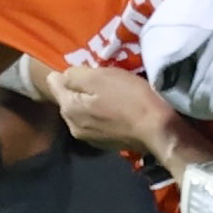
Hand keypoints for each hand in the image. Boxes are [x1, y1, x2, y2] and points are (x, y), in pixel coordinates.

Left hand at [49, 63, 179, 155]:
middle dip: (79, 89)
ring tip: (109, 93)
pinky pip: (96, 123)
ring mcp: (89, 139)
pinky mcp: (105, 144)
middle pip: (68, 100)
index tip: (83, 68)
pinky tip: (116, 110)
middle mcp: (73, 127)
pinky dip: (101, 114)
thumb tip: (59, 76)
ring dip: (90, 102)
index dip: (66, 73)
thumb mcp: (99, 77)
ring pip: (82, 112)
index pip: (54, 84)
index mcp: (69, 109)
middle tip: (100, 78)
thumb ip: (74, 75)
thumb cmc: (129, 98)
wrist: (158, 129)